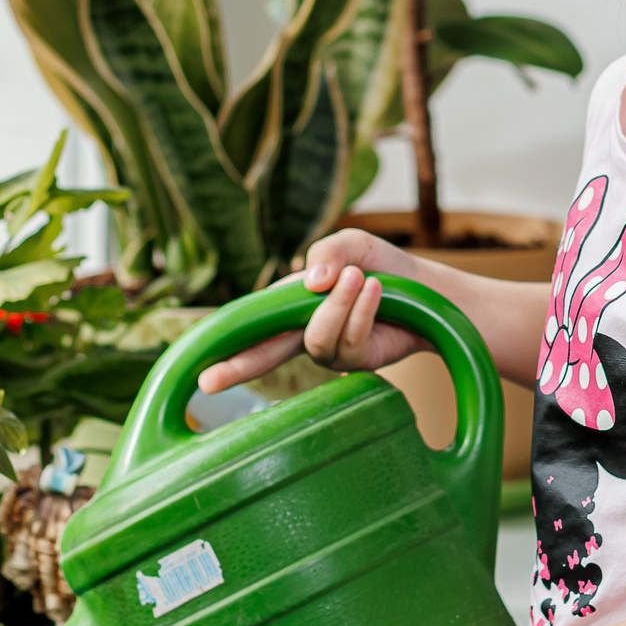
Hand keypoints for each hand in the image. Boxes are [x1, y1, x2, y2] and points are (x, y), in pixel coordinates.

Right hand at [195, 231, 429, 394]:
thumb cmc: (385, 268)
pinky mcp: (358, 362)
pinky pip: (350, 339)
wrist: (430, 292)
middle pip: (263, 353)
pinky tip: (377, 292)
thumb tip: (309, 281)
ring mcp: (330, 350)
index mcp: (290, 304)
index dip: (224, 340)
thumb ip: (328, 252)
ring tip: (361, 278)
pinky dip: (361, 310)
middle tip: (208, 380)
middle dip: (237, 366)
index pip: (251, 322)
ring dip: (337, 304)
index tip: (195, 360)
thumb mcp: (353, 246)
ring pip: (316, 337)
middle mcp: (303, 332)